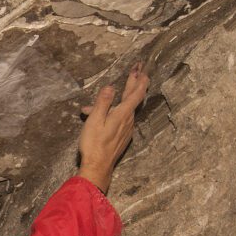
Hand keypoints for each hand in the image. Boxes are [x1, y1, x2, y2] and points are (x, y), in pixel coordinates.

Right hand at [77, 63, 149, 193]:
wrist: (98, 167)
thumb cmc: (94, 143)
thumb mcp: (94, 120)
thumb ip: (103, 102)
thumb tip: (110, 87)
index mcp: (122, 114)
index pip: (135, 93)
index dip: (139, 80)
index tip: (141, 69)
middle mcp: (128, 120)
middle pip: (134, 98)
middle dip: (136, 83)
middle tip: (139, 71)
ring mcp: (127, 129)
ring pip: (127, 108)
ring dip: (125, 96)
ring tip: (119, 89)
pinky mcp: (123, 136)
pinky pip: (122, 118)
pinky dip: (117, 110)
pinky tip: (109, 112)